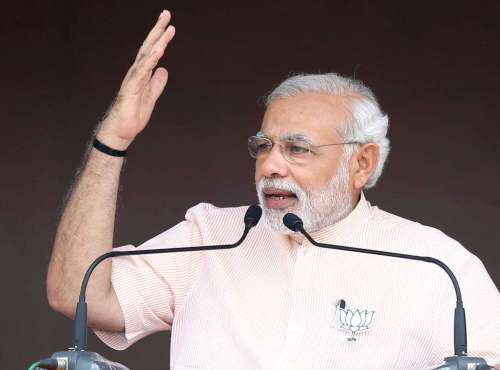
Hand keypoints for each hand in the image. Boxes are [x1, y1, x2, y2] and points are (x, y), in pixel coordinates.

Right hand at [97, 10, 175, 149]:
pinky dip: (151, 59)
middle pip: (148, 46)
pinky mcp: (132, 87)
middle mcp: (137, 72)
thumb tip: (164, 69)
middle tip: (166, 13)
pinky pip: (142, 71)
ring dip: (158, 41)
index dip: (161, 38)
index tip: (170, 25)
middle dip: (158, 30)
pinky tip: (159, 50)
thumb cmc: (133, 115)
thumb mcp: (151, 96)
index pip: (152, 51)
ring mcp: (133, 78)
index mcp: (142, 73)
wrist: (122, 131)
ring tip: (168, 28)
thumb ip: (157, 83)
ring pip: (146, 56)